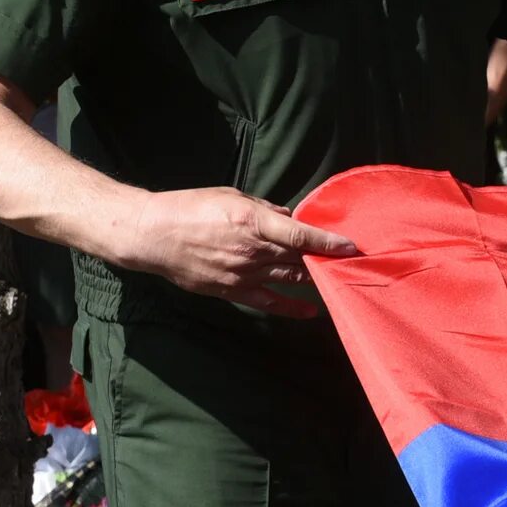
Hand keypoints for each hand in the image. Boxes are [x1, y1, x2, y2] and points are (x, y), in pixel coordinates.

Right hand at [122, 187, 357, 315]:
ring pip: (289, 278)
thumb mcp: (231, 196)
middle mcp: (253, 250)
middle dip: (325, 260)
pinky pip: (269, 302)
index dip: (328, 242)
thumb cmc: (191, 207)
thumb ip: (264, 208)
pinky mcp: (232, 290)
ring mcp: (243, 273)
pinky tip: (311, 310)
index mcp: (254, 221)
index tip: (350, 246)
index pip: (301, 234)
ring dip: (313, 279)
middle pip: (299, 258)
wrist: (155, 234)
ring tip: (335, 279)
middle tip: (348, 263)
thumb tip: (288, 215)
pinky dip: (291, 307)